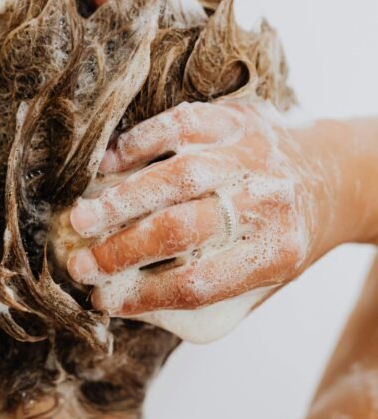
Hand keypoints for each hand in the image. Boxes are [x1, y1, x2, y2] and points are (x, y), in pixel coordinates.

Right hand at [66, 98, 339, 316]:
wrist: (337, 174)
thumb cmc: (287, 233)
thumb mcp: (266, 275)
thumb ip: (210, 287)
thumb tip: (127, 295)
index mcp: (276, 252)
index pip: (198, 283)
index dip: (144, 296)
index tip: (105, 300)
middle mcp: (267, 202)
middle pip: (182, 230)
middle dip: (122, 250)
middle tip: (81, 264)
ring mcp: (251, 155)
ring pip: (176, 176)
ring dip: (121, 200)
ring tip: (82, 218)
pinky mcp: (237, 118)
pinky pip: (179, 125)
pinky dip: (137, 145)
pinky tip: (107, 165)